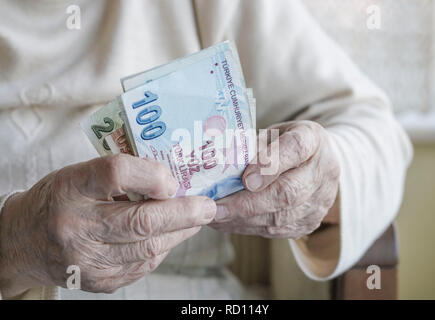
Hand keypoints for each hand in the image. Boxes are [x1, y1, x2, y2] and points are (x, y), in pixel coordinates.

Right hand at [0, 154, 215, 297]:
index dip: (152, 175)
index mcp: (72, 187)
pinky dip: (163, 248)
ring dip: (180, 232)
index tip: (173, 180)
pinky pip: (143, 265)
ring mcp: (87, 259)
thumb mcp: (82, 174)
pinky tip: (169, 236)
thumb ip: (123, 175)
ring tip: (196, 219)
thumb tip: (173, 182)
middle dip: (184, 214)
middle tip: (208, 206)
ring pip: (148, 248)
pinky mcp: (99, 281)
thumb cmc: (61, 199)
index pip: (116, 173)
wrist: (25, 242)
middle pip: (141, 221)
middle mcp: (76, 226)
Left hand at [210, 120, 338, 238]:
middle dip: (248, 203)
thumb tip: (217, 166)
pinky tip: (226, 223)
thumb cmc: (284, 143)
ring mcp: (320, 200)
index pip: (296, 149)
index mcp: (312, 139)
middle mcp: (322, 170)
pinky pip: (277, 230)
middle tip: (216, 208)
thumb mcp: (270, 133)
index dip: (270, 164)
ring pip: (281, 217)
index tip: (245, 178)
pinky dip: (247, 227)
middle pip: (288, 192)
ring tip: (214, 217)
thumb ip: (252, 146)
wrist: (318, 162)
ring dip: (243, 219)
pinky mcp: (310, 222)